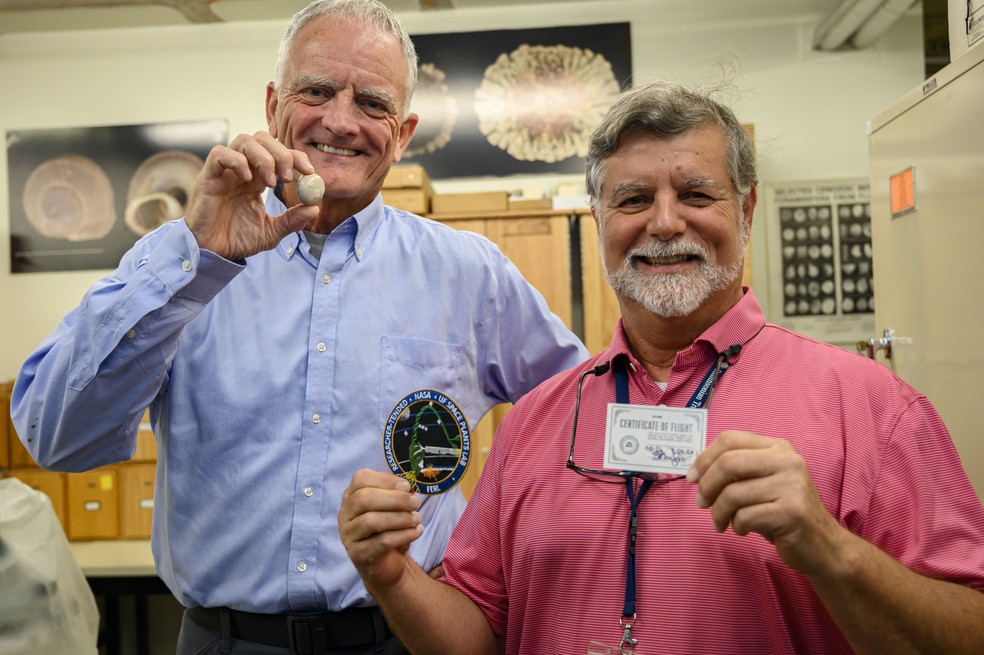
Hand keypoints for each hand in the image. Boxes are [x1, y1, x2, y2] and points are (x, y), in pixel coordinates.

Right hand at [185, 131, 319, 259]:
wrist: (212, 254)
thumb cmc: (237, 240)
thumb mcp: (271, 232)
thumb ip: (292, 220)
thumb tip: (314, 208)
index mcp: (257, 179)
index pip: (278, 153)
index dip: (296, 157)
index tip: (310, 172)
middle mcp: (242, 170)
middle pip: (263, 140)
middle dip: (282, 153)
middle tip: (289, 177)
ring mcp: (224, 171)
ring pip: (244, 141)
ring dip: (263, 157)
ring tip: (271, 183)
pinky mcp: (208, 176)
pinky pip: (219, 154)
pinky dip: (237, 161)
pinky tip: (248, 181)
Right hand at [339, 469, 424, 590]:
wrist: (388, 563)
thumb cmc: (390, 529)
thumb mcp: (395, 507)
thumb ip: (399, 494)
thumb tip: (408, 488)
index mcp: (351, 496)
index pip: (361, 479)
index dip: (385, 480)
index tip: (407, 486)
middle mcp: (345, 514)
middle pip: (364, 499)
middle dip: (395, 499)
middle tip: (415, 503)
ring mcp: (348, 535)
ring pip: (371, 521)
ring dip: (400, 518)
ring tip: (417, 519)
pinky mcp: (358, 555)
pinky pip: (381, 542)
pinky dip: (403, 535)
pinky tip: (417, 531)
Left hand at [687, 430, 847, 575]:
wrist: (823, 545)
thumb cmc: (783, 511)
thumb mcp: (763, 482)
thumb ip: (737, 470)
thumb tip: (696, 472)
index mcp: (778, 447)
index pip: (730, 439)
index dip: (704, 458)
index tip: (691, 477)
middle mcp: (787, 461)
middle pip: (728, 463)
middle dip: (707, 486)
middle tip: (701, 503)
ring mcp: (792, 485)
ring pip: (733, 494)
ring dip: (719, 513)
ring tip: (721, 522)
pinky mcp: (791, 512)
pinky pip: (745, 517)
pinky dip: (736, 526)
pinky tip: (743, 530)